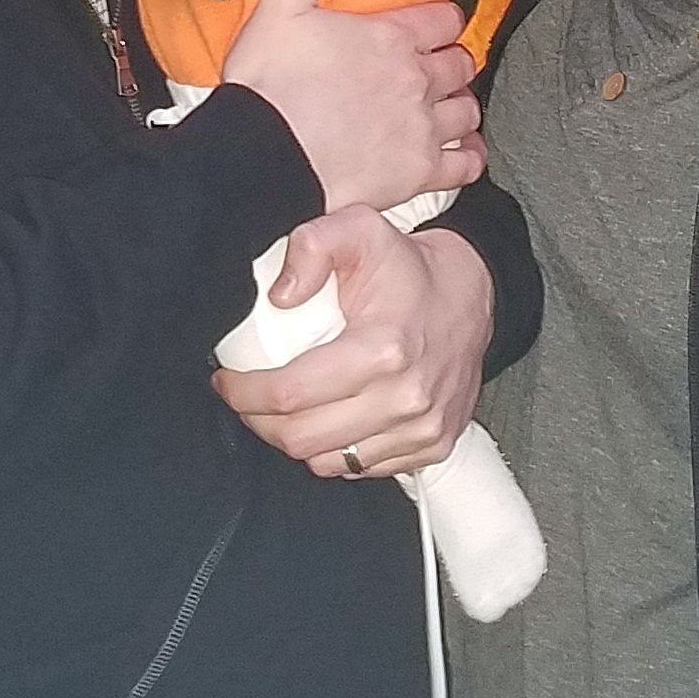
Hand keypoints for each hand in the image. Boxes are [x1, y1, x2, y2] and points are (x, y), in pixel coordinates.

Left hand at [214, 214, 491, 476]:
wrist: (473, 295)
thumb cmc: (409, 265)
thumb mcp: (360, 229)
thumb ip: (312, 245)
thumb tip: (279, 296)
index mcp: (384, 349)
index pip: (292, 394)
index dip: (245, 392)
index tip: (225, 379)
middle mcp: (407, 399)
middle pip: (303, 438)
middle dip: (258, 421)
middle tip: (243, 397)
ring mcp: (423, 430)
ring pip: (328, 462)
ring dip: (292, 440)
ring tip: (277, 409)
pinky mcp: (432, 447)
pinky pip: (361, 468)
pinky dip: (333, 451)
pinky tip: (322, 419)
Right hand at [220, 0, 482, 212]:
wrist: (263, 156)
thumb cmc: (266, 82)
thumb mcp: (282, 4)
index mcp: (390, 37)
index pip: (445, 19)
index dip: (443, 21)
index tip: (435, 28)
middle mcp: (416, 79)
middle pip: (461, 64)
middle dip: (453, 63)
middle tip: (436, 70)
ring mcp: (422, 127)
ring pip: (468, 110)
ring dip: (460, 106)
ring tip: (446, 109)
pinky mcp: (420, 171)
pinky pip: (466, 164)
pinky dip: (469, 157)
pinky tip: (461, 154)